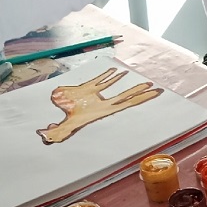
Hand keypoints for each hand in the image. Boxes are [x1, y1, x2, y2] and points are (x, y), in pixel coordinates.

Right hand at [37, 68, 161, 143]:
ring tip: (143, 81)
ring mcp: (95, 96)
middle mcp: (102, 103)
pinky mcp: (86, 90)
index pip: (127, 102)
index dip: (140, 98)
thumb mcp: (66, 125)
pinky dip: (107, 75)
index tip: (153, 94)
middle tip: (158, 89)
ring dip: (128, 84)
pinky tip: (116, 70)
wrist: (48, 113)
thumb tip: (54, 136)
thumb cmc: (61, 119)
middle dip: (141, 93)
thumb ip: (62, 131)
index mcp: (103, 110)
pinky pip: (100, 81)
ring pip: (115, 87)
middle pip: (127, 97)